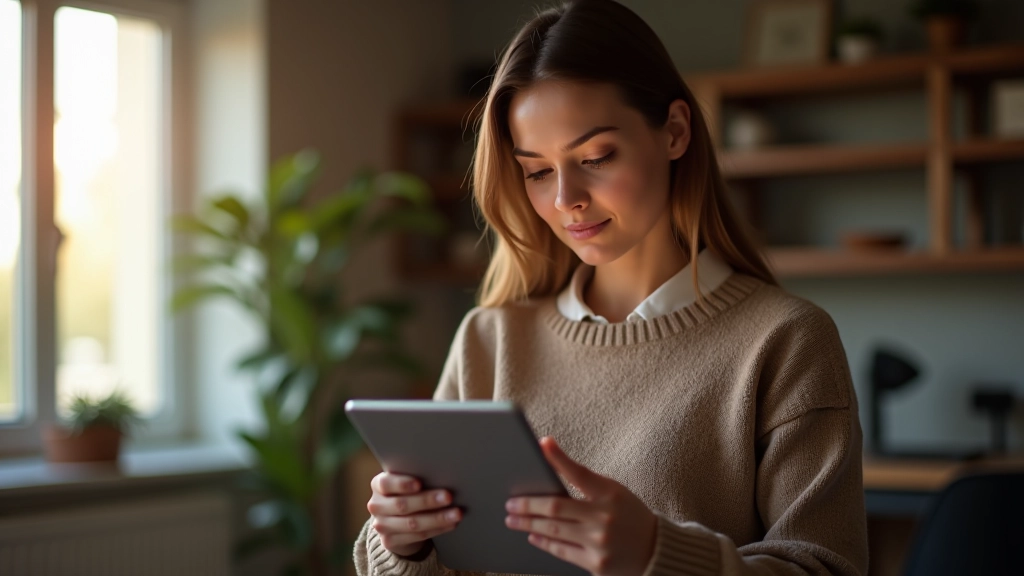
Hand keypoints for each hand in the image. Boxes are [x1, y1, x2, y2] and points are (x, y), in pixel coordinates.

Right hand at [367, 471, 461, 557]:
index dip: (402, 484)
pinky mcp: (390, 541)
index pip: (386, 483)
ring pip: (412, 523)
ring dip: (437, 518)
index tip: (419, 483)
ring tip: (456, 513)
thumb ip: (416, 477)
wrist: (395, 521)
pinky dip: (437, 529)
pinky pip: (418, 536)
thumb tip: (443, 474)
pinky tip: (451, 524)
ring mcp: (381, 525)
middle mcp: (376, 505)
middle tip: (449, 496)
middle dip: (427, 500)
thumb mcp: (405, 483)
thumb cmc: (406, 493)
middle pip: (402, 504)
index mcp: (378, 485)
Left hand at [504, 437, 657, 575]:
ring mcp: (599, 543)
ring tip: (513, 519)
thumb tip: (551, 460)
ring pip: (553, 530)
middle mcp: (604, 517)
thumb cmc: (629, 515)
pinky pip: (562, 551)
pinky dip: (544, 542)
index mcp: (611, 494)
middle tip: (510, 503)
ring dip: (528, 524)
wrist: (656, 550)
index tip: (540, 444)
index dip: (557, 458)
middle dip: (527, 504)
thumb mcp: (613, 491)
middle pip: (555, 507)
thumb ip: (585, 481)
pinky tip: (533, 535)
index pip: (579, 472)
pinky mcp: (596, 564)